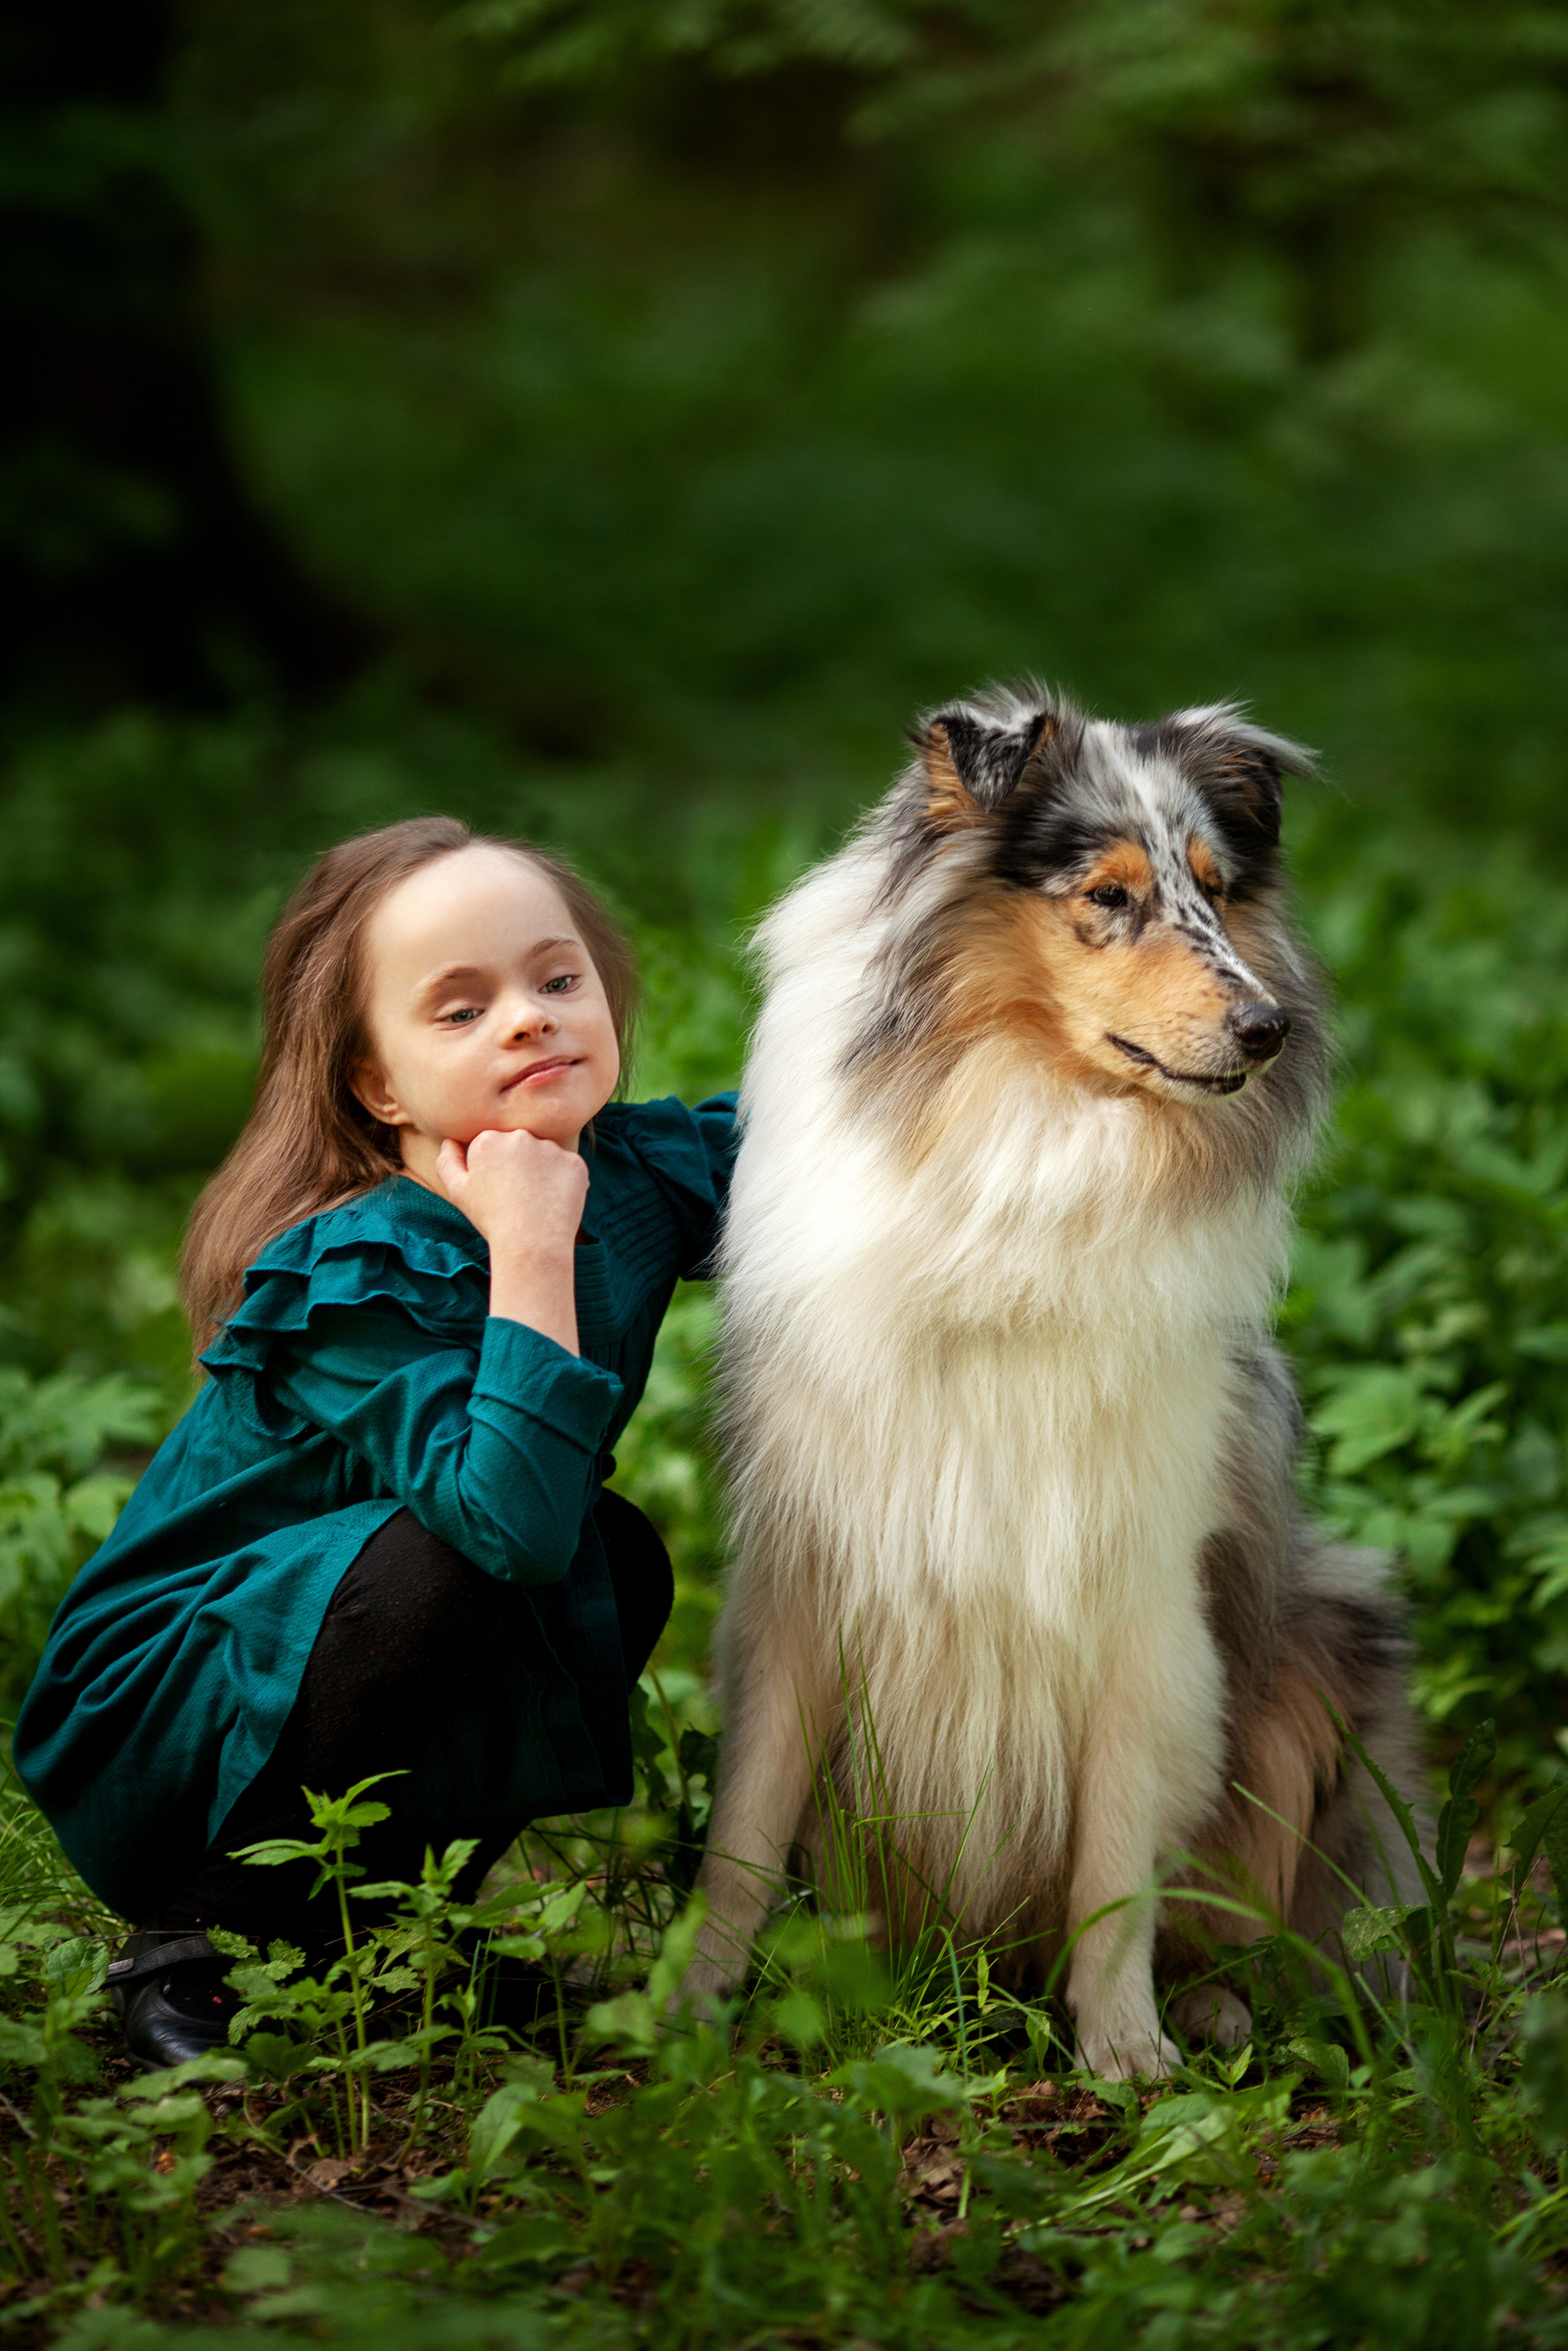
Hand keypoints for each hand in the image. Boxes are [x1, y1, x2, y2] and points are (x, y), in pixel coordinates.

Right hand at [437, 1128, 586, 1255]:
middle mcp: (520, 1136)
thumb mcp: (458, 1192)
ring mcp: (550, 1148)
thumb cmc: (491, 1220)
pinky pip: (569, 1168)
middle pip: (521, 1146)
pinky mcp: (575, 1163)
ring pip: (547, 1156)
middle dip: (521, 1165)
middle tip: (519, 1196)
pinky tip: (555, 1202)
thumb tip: (450, 1141)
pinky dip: (564, 1183)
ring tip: (537, 1201)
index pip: (494, 1146)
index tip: (499, 1189)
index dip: (497, 1169)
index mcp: (488, 1140)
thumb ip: (447, 1162)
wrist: (530, 1245)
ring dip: (544, 1172)